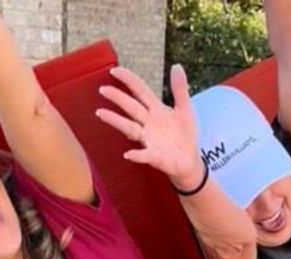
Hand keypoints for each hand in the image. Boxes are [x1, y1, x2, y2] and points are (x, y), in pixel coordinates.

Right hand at [96, 64, 203, 190]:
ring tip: (101, 113)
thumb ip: (179, 89)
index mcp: (156, 110)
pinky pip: (144, 155)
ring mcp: (149, 139)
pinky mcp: (154, 156)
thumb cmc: (184, 135)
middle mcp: (148, 123)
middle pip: (131, 107)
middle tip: (103, 89)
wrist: (189, 160)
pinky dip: (136, 155)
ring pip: (130, 128)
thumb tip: (176, 66)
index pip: (140, 91)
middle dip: (117, 98)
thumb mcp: (185, 109)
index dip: (129, 80)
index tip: (114, 71)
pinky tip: (128, 154)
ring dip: (116, 120)